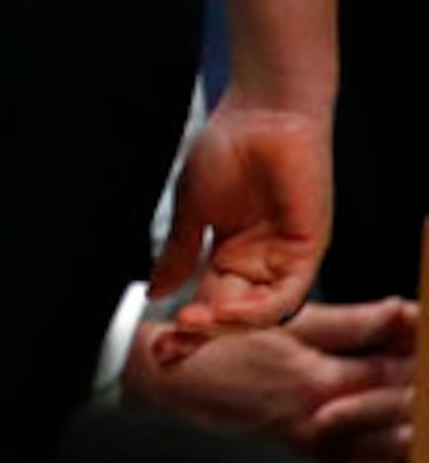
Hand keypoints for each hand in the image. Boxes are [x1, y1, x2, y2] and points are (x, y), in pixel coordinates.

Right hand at [128, 296, 413, 462]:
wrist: (167, 384)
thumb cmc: (223, 347)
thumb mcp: (284, 323)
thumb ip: (353, 322)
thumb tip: (407, 312)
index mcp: (322, 381)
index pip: (404, 376)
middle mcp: (326, 425)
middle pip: (408, 421)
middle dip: (426, 403)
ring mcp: (318, 457)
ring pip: (397, 462)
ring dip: (416, 443)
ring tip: (420, 425)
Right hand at [147, 92, 333, 357]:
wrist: (261, 114)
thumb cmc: (226, 150)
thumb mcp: (190, 210)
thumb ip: (177, 253)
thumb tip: (155, 292)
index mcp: (231, 255)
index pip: (209, 303)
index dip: (187, 328)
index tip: (159, 347)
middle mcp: (260, 264)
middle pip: (234, 316)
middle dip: (204, 336)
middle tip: (173, 348)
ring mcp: (284, 260)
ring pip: (261, 313)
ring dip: (227, 325)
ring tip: (193, 324)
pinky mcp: (307, 251)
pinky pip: (286, 295)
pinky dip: (257, 309)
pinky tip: (225, 310)